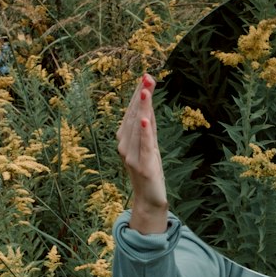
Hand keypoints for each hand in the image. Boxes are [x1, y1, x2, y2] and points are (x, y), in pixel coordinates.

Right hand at [117, 73, 168, 233]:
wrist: (148, 200)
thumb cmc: (149, 171)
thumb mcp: (150, 145)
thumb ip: (149, 125)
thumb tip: (149, 100)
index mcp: (126, 139)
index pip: (133, 112)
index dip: (139, 94)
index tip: (147, 76)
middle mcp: (125, 145)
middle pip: (134, 116)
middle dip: (141, 96)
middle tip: (148, 77)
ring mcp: (132, 156)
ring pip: (137, 127)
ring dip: (142, 109)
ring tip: (145, 92)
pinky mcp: (142, 166)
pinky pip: (143, 146)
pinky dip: (144, 133)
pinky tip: (146, 120)